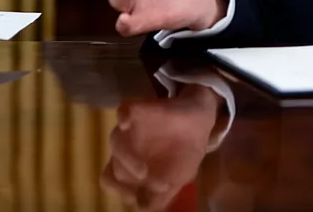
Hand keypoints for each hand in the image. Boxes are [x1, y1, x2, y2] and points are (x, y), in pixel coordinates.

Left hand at [100, 87, 221, 209]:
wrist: (201, 122)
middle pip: (114, 167)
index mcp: (129, 165)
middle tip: (159, 185)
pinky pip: (124, 111)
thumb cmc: (185, 151)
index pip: (111, 179)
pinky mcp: (139, 109)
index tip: (136, 197)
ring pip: (116, 143)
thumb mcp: (177, 179)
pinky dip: (123, 117)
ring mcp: (130, 129)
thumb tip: (141, 208)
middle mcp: (125, 147)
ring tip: (145, 173)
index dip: (121, 190)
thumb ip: (160, 197)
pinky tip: (126, 122)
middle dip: (132, 181)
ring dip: (128, 162)